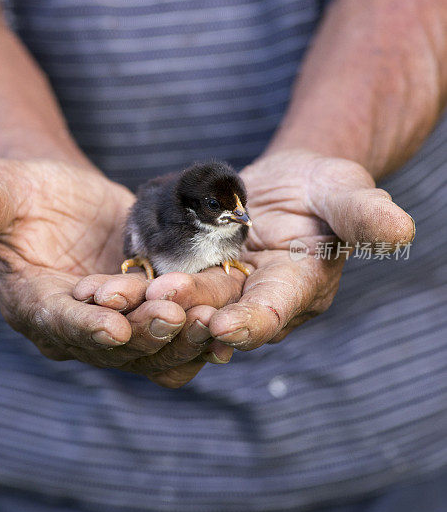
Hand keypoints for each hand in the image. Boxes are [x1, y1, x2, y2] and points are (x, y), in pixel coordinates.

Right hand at [0, 158, 228, 385]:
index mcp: (34, 305)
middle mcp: (75, 331)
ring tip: (210, 320)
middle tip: (175, 314)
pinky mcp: (148, 320)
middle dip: (145, 332)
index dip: (85, 328)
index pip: (58, 324)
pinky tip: (226, 323)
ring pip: (151, 352)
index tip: (114, 327)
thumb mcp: (1, 188)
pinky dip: (200, 337)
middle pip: (113, 346)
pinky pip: (176, 340)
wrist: (67, 202)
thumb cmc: (26, 193)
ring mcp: (116, 331)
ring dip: (180, 340)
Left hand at [142, 149, 414, 349]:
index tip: (223, 327)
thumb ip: (365, 212)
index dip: (251, 320)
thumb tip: (402, 230)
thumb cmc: (324, 186)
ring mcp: (224, 292)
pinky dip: (141, 287)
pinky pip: (166, 285)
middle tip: (161, 307)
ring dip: (159, 305)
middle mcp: (258, 301)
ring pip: (188, 303)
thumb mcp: (345, 190)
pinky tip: (110, 286)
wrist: (288, 184)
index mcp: (298, 288)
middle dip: (193, 314)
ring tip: (127, 295)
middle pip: (223, 313)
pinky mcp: (195, 277)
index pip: (275, 310)